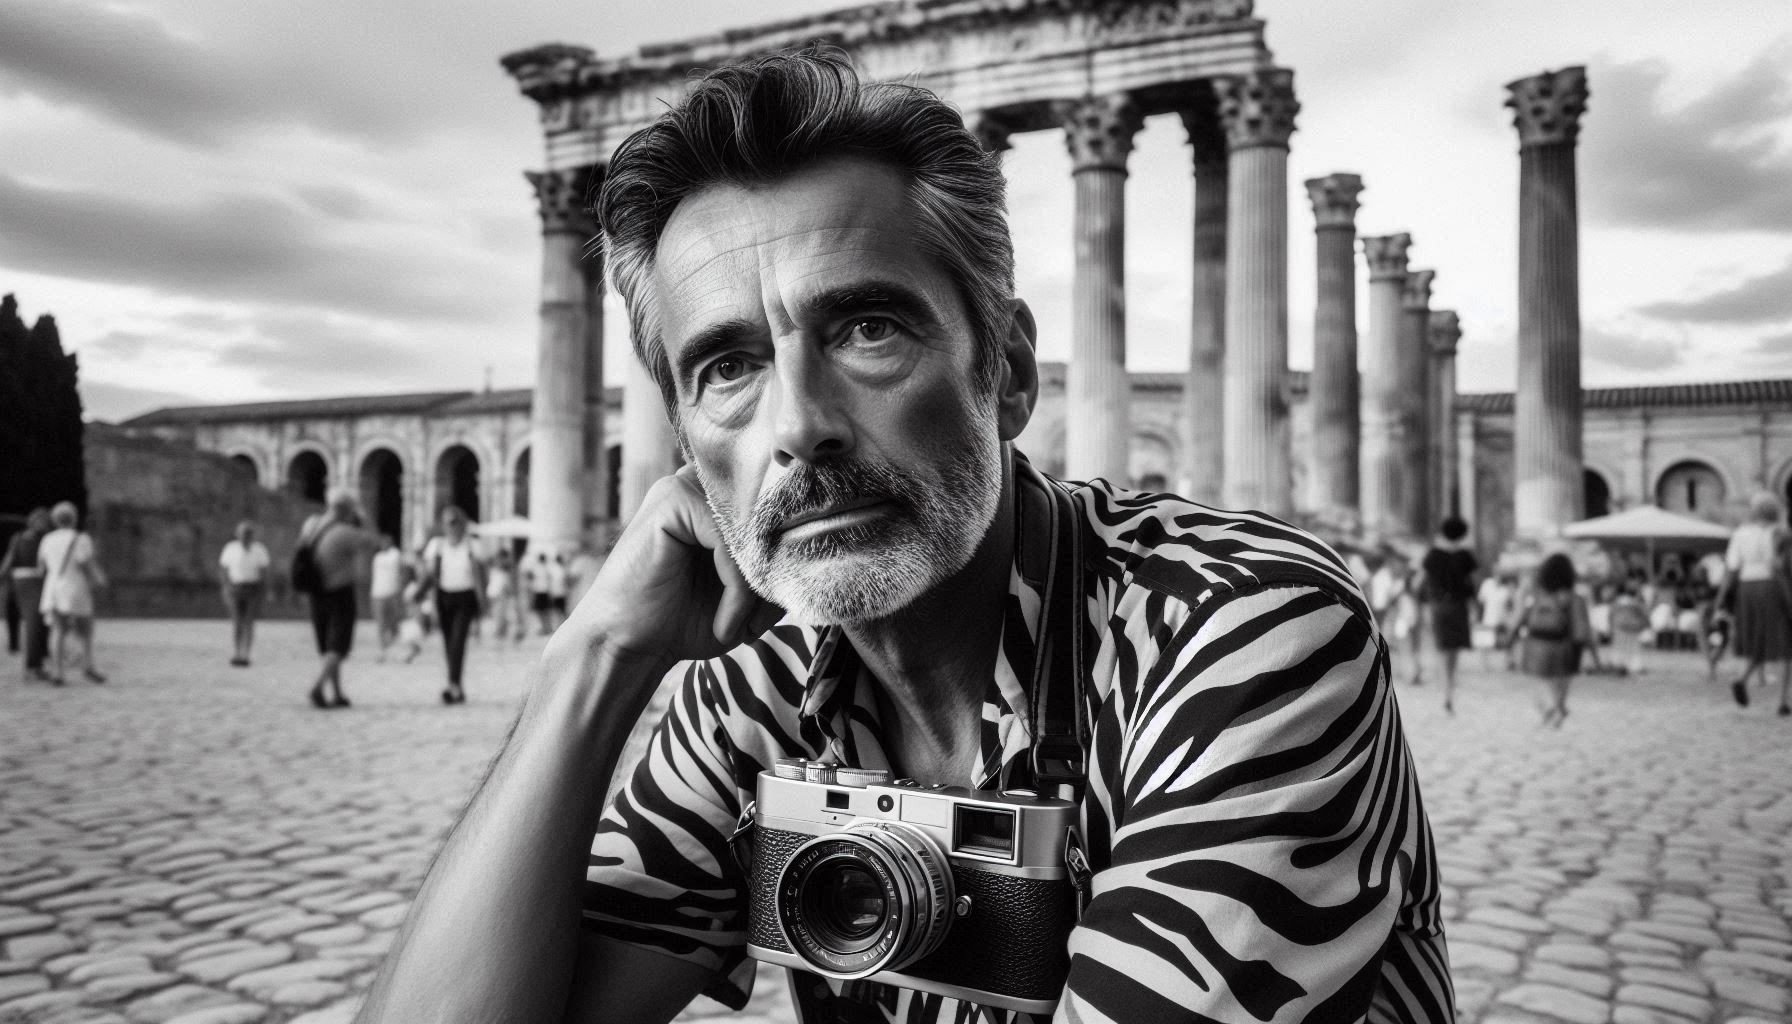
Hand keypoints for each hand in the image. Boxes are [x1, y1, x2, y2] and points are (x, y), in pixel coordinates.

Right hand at [552, 465, 782, 674]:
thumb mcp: (748, 598)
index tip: (781, 607)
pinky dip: (737, 590)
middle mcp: (701, 487)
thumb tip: (815, 556)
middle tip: (762, 625)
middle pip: (771, 522)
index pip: (777, 513)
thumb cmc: (683, 622)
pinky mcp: (672, 502)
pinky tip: (725, 625)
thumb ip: (777, 569)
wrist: (628, 646)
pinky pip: (730, 543)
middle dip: (775, 577)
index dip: (787, 558)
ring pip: (754, 534)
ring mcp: (684, 488)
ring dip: (756, 590)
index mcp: (717, 503)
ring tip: (741, 630)